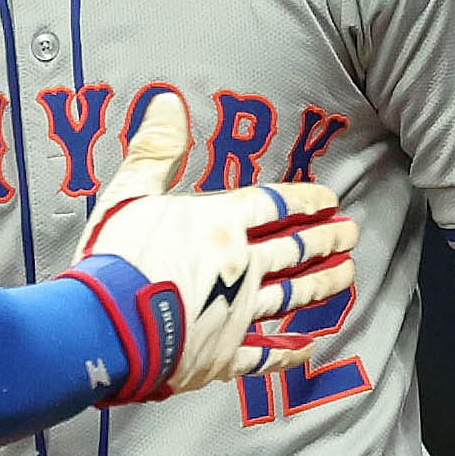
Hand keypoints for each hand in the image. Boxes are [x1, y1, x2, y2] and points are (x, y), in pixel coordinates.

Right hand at [65, 93, 355, 402]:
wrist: (104, 328)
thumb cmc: (115, 260)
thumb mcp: (129, 193)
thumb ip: (155, 149)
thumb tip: (168, 100)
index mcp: (219, 225)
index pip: (274, 205)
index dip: (305, 200)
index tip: (329, 200)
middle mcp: (239, 268)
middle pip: (293, 249)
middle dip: (326, 238)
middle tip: (351, 233)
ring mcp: (237, 314)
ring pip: (291, 296)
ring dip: (321, 284)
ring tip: (347, 275)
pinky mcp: (223, 355)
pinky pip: (267, 354)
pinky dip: (291, 349)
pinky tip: (311, 345)